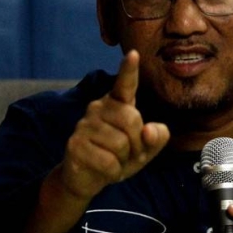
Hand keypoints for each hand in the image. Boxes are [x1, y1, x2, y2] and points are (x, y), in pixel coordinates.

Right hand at [56, 50, 169, 200]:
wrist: (86, 179)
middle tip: (128, 154)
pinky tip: (103, 170)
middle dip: (138, 144)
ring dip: (124, 160)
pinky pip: (108, 161)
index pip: (125, 85)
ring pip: (121, 143)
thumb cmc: (119, 157)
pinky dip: (113, 172)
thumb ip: (157, 137)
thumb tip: (149, 131)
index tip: (133, 54)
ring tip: (113, 160)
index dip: (129, 70)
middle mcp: (98, 108)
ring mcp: (84, 125)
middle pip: (132, 120)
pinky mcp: (75, 144)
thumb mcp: (145, 149)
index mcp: (117, 104)